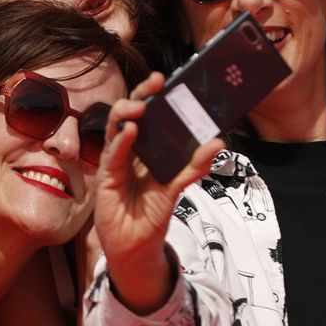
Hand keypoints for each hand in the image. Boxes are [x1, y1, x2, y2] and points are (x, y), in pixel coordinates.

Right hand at [93, 73, 221, 314]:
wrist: (136, 245)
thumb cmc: (152, 213)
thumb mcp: (177, 187)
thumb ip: (194, 166)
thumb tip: (218, 142)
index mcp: (147, 146)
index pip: (150, 113)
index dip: (156, 95)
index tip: (169, 80)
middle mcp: (129, 148)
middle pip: (131, 112)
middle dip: (142, 94)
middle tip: (157, 83)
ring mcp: (116, 160)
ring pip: (116, 127)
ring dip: (127, 113)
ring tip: (142, 106)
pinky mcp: (107, 176)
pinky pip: (113, 155)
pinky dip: (121, 142)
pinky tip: (130, 132)